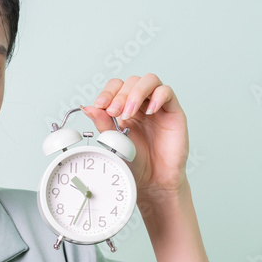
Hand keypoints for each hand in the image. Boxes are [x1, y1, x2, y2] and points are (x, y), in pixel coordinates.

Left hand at [79, 74, 189, 204]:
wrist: (153, 181)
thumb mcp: (114, 142)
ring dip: (136, 93)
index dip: (108, 92)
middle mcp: (141, 104)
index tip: (100, 105)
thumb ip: (103, 123)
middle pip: (131, 81)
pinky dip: (157, 97)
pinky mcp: (173, 111)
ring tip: (129, 113)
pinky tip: (149, 112)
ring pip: (149, 80)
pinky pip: (167, 92)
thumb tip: (88, 108)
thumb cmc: (135, 163)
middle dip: (120, 95)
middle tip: (114, 112)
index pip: (116, 86)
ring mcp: (158, 105)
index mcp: (125, 108)